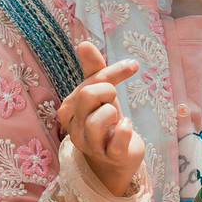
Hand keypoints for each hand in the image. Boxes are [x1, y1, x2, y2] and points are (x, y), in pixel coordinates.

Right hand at [56, 41, 145, 196]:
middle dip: (109, 92)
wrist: (115, 158)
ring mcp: (90, 145)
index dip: (113, 72)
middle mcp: (74, 128)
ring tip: (116, 121)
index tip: (133, 66)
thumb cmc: (106, 122)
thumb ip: (92, 70)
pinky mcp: (109, 156)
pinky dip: (126, 130)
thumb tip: (83, 43)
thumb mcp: (100, 94)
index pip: (89, 82)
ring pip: (100, 117)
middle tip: (113, 103)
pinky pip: (119, 138)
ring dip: (115, 114)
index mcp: (68, 110)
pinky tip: (125, 129)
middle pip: (90, 94)